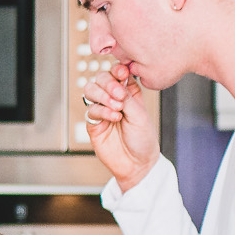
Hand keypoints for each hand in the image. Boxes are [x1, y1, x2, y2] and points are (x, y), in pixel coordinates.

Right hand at [84, 61, 157, 192]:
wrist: (137, 164)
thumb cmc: (143, 139)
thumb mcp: (141, 115)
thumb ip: (128, 97)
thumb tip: (117, 82)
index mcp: (129, 93)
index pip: (118, 73)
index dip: (117, 70)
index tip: (122, 73)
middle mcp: (114, 99)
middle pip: (101, 78)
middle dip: (109, 83)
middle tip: (119, 95)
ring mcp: (102, 110)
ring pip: (91, 90)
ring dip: (103, 95)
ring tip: (117, 107)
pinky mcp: (94, 123)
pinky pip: (91, 110)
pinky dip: (102, 111)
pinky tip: (114, 117)